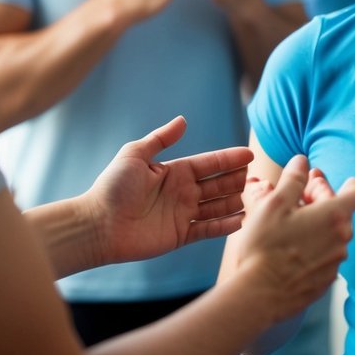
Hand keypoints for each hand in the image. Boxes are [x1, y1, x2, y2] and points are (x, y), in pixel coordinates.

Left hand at [85, 116, 252, 265]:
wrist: (98, 225)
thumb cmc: (112, 187)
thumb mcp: (135, 155)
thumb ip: (160, 139)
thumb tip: (183, 120)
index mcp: (174, 172)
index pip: (209, 164)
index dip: (229, 159)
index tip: (249, 155)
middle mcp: (182, 192)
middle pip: (217, 184)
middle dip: (236, 180)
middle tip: (256, 178)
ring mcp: (182, 214)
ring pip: (216, 206)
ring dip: (234, 202)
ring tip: (253, 199)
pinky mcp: (180, 235)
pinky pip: (207, 229)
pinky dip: (224, 226)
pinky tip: (240, 220)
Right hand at [229, 156, 354, 321]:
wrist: (260, 294)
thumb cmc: (266, 246)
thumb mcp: (276, 203)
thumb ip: (293, 178)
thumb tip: (302, 161)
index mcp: (335, 216)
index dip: (342, 182)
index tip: (328, 180)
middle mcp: (342, 239)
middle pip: (342, 212)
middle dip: (322, 201)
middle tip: (299, 198)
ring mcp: (335, 263)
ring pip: (332, 235)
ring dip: (317, 225)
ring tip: (291, 224)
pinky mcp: (325, 281)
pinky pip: (325, 256)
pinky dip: (314, 247)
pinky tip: (291, 249)